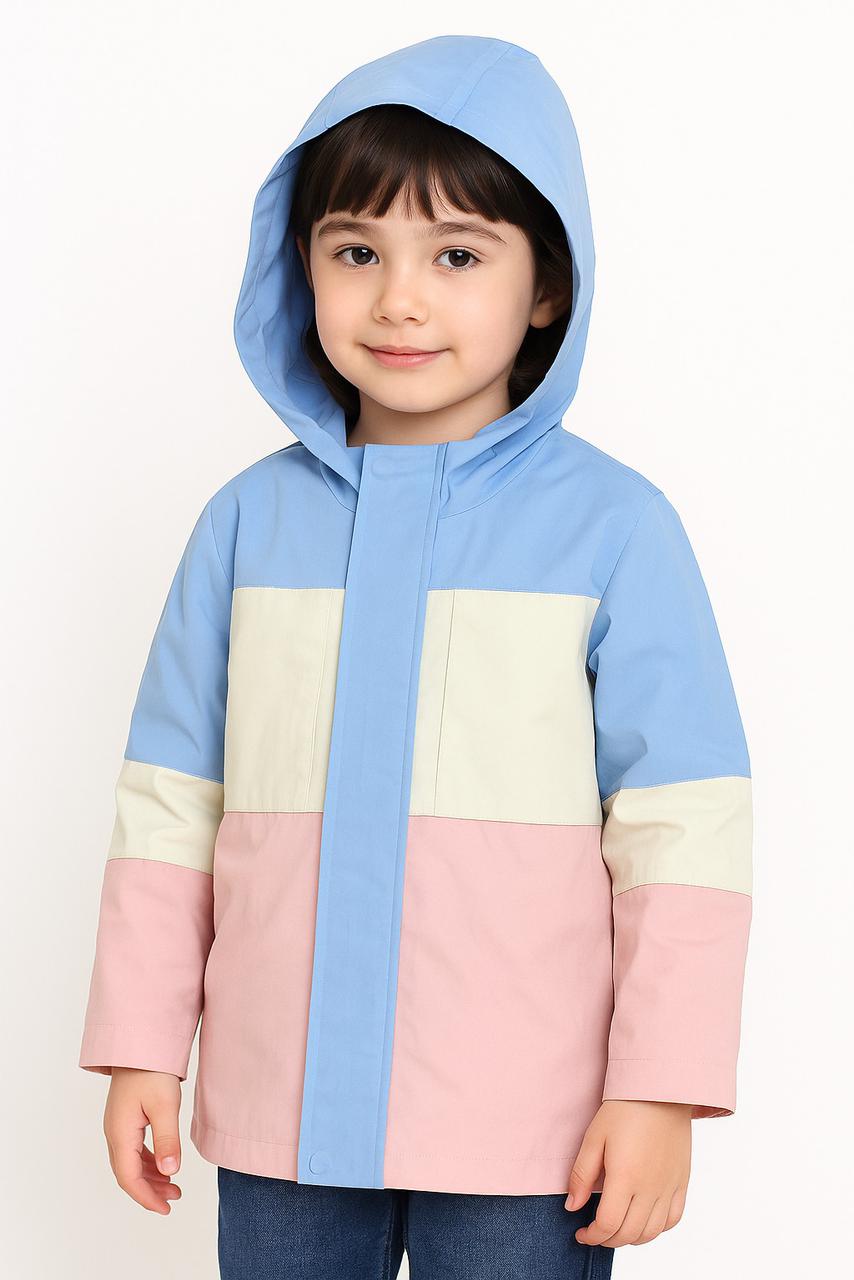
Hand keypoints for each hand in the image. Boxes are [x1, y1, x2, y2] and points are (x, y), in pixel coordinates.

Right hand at [103, 1067, 183, 1213]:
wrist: (139, 1041)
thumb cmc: (152, 1070)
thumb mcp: (165, 1106)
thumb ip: (167, 1140)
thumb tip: (171, 1173)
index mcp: (120, 1133)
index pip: (129, 1177)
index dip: (146, 1197)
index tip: (165, 1208)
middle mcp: (114, 1132)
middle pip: (127, 1173)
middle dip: (150, 1190)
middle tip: (175, 1198)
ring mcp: (118, 1125)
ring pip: (130, 1162)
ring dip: (150, 1176)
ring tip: (174, 1185)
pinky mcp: (126, 1117)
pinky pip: (133, 1149)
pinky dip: (148, 1161)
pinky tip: (164, 1163)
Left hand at [565, 1100, 691, 1246]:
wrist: (660, 1090)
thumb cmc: (624, 1109)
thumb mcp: (594, 1137)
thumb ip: (582, 1175)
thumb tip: (572, 1207)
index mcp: (625, 1177)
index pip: (608, 1224)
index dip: (592, 1236)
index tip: (581, 1233)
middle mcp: (650, 1188)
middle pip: (629, 1234)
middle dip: (607, 1239)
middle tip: (595, 1232)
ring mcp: (669, 1187)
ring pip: (652, 1232)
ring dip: (631, 1238)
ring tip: (616, 1228)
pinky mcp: (682, 1181)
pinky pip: (673, 1219)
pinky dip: (657, 1229)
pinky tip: (643, 1221)